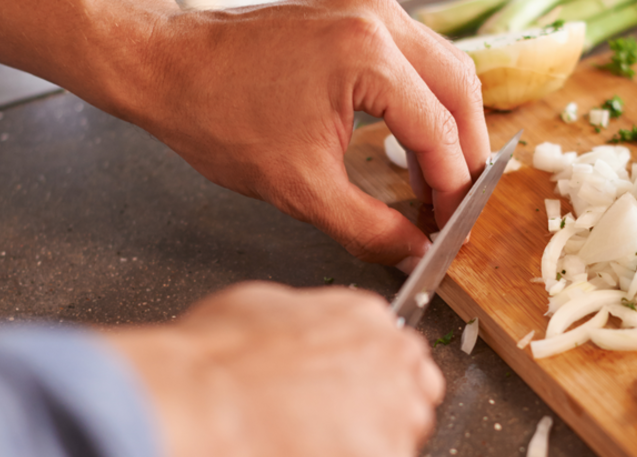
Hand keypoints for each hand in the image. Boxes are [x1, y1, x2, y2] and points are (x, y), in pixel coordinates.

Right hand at [100, 282, 443, 456]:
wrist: (195, 411)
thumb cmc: (206, 368)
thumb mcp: (253, 310)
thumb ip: (297, 329)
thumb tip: (287, 347)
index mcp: (364, 321)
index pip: (394, 362)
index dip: (360, 396)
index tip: (334, 415)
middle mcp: (395, 368)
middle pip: (407, 413)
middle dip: (365, 439)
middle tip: (312, 456)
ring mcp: (398, 427)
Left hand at [118, 0, 489, 268]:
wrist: (170, 70)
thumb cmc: (219, 117)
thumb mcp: (300, 188)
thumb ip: (369, 227)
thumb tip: (413, 253)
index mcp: (369, 56)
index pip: (440, 132)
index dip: (452, 190)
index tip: (451, 230)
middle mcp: (379, 20)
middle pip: (460, 90)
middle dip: (466, 155)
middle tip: (456, 207)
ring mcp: (370, 9)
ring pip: (445, 69)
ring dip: (449, 127)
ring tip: (436, 183)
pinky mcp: (357, 13)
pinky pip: (415, 59)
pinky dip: (424, 102)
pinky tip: (411, 144)